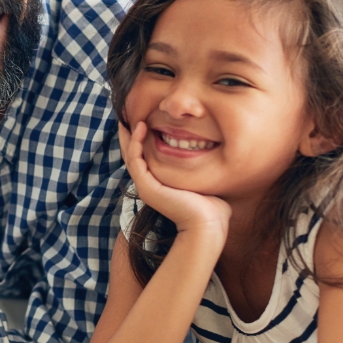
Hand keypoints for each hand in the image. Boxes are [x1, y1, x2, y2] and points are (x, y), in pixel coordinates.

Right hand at [118, 122, 230, 236]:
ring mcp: (145, 186)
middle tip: (128, 117)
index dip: (142, 142)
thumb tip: (214, 160)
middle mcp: (148, 186)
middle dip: (130, 137)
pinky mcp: (147, 186)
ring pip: (130, 156)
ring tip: (134, 118)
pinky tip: (141, 128)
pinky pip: (135, 159)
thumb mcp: (203, 183)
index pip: (144, 160)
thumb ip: (201, 172)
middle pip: (133, 156)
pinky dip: (136, 143)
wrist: (208, 226)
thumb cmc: (212, 209)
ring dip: (131, 136)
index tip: (145, 124)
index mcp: (159, 186)